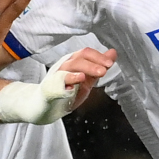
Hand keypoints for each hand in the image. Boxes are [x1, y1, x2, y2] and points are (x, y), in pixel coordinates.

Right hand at [0, 47, 114, 124]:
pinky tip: (76, 84)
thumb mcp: (86, 78)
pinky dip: (67, 82)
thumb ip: (98, 67)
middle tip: (105, 69)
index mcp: (73, 62)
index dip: (99, 56)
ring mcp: (56, 77)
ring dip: (83, 70)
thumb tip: (113, 53)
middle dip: (93, 62)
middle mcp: (64, 66)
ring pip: (68, 68)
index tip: (110, 62)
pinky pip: (58, 84)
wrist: (44, 106)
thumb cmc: (66, 91)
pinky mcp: (49, 89)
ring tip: (94, 74)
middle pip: (78, 58)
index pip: (86, 53)